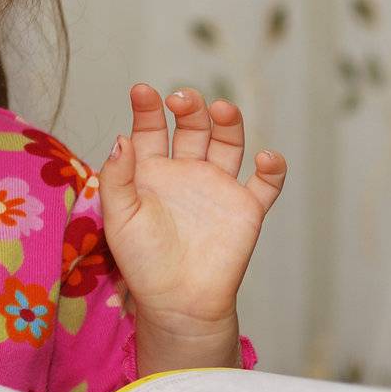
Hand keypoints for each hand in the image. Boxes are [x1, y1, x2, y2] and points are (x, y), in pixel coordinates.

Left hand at [98, 85, 286, 367]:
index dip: (147, 109)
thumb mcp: (119, 218)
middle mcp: (186, 171)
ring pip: (228, 143)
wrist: (178, 301)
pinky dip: (272, 169)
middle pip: (191, 127)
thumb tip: (120, 137)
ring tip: (221, 109)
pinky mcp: (246, 208)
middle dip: (189, 108)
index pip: (150, 129)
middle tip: (182, 99)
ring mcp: (218, 186)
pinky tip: (266, 158)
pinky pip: (265, 184)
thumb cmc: (142, 261)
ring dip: (228, 123)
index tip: (142, 91)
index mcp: (151, 170)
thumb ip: (118, 177)